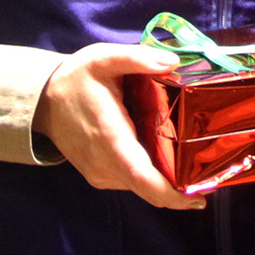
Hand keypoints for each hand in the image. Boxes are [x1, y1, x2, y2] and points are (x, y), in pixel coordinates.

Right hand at [32, 43, 201, 209]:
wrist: (43, 99)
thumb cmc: (76, 77)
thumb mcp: (104, 57)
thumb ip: (138, 58)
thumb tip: (173, 62)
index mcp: (109, 137)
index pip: (141, 176)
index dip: (170, 193)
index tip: (198, 197)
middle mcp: (104, 163)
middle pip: (147, 187)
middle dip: (179, 190)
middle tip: (211, 179)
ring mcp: (100, 173)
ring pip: (140, 185)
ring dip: (167, 182)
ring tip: (196, 166)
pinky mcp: (99, 173)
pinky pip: (131, 180)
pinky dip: (152, 176)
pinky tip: (170, 160)